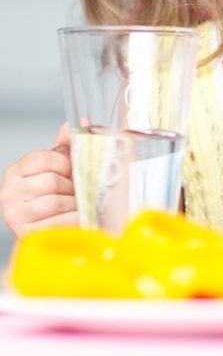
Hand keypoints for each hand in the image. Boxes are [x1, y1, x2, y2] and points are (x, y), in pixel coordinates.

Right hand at [0, 123, 78, 237]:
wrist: (47, 232)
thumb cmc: (53, 197)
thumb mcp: (56, 170)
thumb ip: (65, 147)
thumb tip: (81, 122)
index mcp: (16, 172)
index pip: (44, 157)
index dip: (65, 164)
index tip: (71, 172)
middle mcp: (8, 192)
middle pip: (51, 181)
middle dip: (73, 187)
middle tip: (78, 193)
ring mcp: (14, 214)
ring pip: (55, 202)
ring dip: (74, 205)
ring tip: (77, 206)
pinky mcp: (24, 234)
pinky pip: (58, 222)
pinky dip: (74, 220)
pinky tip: (78, 219)